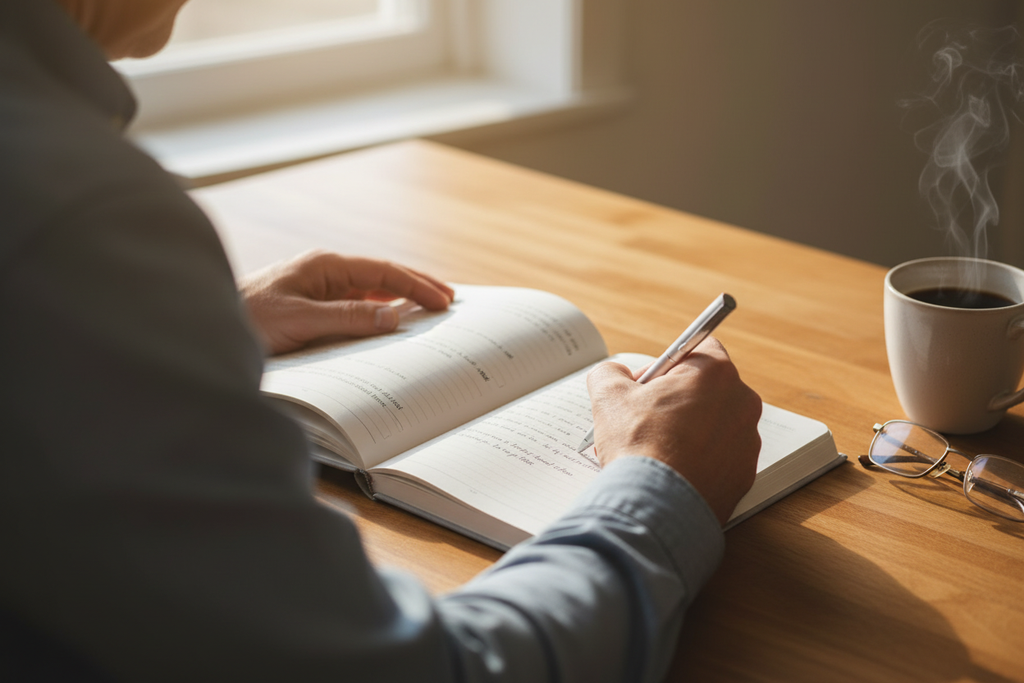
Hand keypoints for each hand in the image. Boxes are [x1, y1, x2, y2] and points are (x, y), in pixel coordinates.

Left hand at [239, 250, 453, 354]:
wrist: (206, 326)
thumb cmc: (246, 319)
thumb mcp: (299, 321)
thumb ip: (347, 317)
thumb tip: (392, 317)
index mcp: (324, 266)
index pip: (383, 271)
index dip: (417, 285)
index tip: (443, 301)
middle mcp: (325, 272)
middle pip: (382, 275)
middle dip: (417, 286)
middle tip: (449, 299)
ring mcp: (319, 288)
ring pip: (371, 290)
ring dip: (401, 298)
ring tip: (430, 308)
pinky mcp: (312, 305)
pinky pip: (356, 305)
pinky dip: (380, 310)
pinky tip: (392, 321)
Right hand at [586, 338, 761, 524]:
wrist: (656, 507)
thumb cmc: (638, 446)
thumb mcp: (609, 395)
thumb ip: (611, 372)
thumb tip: (615, 374)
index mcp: (716, 374)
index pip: (698, 347)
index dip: (668, 363)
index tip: (648, 383)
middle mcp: (742, 403)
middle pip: (706, 388)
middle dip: (676, 399)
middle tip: (644, 418)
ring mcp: (747, 442)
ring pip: (713, 424)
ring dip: (688, 430)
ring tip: (655, 450)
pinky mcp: (744, 475)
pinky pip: (719, 457)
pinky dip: (699, 460)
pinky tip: (671, 471)